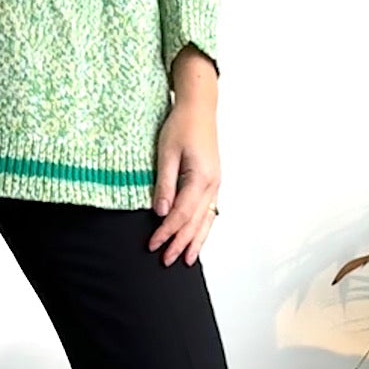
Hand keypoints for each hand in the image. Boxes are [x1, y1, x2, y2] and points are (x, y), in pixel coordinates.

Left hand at [149, 92, 219, 265]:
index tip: (153, 245)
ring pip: (206, 220)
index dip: (166, 232)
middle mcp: (212, 184)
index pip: (181, 214)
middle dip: (180, 243)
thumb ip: (164, 184)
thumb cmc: (182, 125)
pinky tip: (198, 237)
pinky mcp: (213, 181)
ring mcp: (215, 183)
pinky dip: (204, 227)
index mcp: (200, 178)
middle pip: (195, 222)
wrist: (199, 107)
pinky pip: (209, 210)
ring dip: (196, 241)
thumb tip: (160, 212)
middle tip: (166, 261)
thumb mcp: (166, 153)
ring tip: (187, 260)